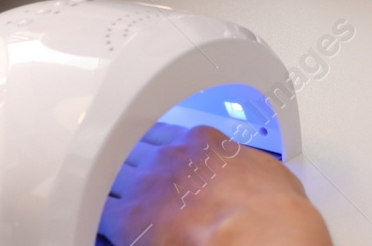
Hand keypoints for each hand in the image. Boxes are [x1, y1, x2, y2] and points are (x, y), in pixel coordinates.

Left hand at [99, 124, 329, 245]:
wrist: (261, 236)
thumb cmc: (273, 214)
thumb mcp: (271, 173)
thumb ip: (245, 165)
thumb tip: (251, 176)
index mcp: (202, 142)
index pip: (168, 135)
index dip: (163, 151)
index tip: (165, 165)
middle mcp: (170, 158)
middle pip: (137, 151)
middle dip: (135, 165)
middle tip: (136, 181)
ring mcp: (147, 184)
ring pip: (113, 175)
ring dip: (114, 187)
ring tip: (109, 196)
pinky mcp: (128, 217)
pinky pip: (99, 210)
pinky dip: (98, 217)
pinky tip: (98, 222)